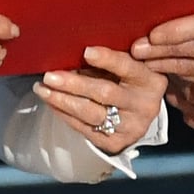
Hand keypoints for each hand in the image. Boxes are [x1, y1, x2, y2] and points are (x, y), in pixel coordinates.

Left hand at [34, 47, 168, 155]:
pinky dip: (65, 115)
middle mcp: (145, 106)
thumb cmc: (129, 81)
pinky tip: (52, 103)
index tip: (86, 52)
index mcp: (151, 81)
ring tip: (42, 90)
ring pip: (91, 114)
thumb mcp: (130, 67)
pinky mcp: (115, 143)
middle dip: (74, 84)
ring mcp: (131, 127)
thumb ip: (111, 60)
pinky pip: (85, 129)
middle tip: (50, 76)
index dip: (107, 60)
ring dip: (62, 101)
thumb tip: (74, 50)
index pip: (128, 68)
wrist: (138, 115)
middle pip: (105, 93)